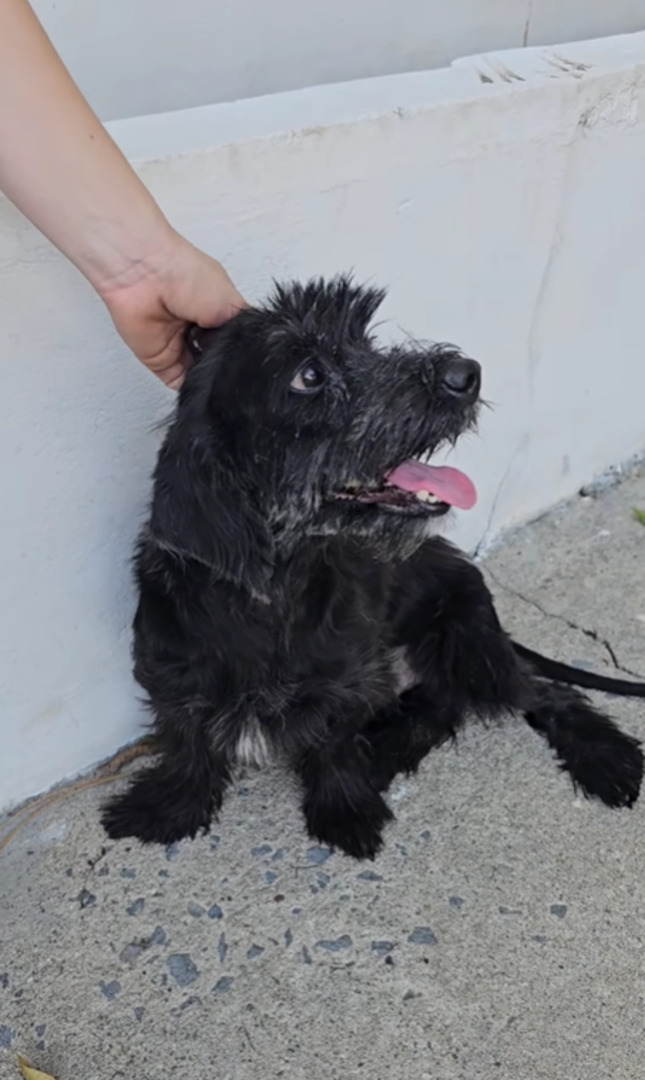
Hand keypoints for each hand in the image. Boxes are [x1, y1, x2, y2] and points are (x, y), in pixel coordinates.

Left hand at [101, 232, 246, 389]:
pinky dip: (191, 388)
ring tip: (217, 372)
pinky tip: (202, 383)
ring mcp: (180, 347)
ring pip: (202, 376)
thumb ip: (242, 334)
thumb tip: (249, 355)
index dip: (244, 355)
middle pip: (219, 363)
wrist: (146, 274)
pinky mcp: (161, 361)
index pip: (237, 345)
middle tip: (232, 369)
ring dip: (210, 379)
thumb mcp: (232, 302)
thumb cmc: (185, 273)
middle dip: (225, 368)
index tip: (250, 364)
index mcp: (218, 313)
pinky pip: (180, 384)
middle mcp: (199, 331)